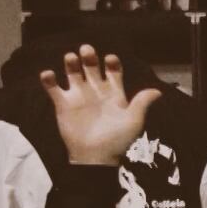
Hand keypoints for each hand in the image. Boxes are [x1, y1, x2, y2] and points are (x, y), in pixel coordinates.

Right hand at [40, 46, 160, 165]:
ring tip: (71, 58)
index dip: (111, 63)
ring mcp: (78, 96)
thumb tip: (158, 91)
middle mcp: (95, 91)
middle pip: (91, 67)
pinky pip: (53, 88)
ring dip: (71, 63)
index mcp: (114, 93)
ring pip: (73, 72)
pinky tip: (48, 74)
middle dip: (89, 57)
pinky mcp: (63, 104)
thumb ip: (142, 103)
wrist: (95, 157)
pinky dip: (48, 79)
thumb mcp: (133, 121)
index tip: (110, 59)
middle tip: (87, 50)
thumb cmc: (117, 140)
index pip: (113, 71)